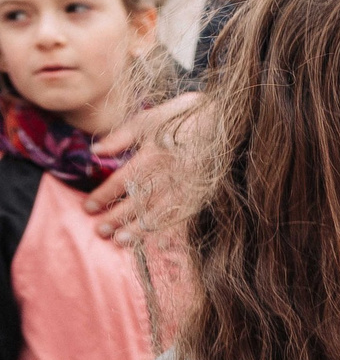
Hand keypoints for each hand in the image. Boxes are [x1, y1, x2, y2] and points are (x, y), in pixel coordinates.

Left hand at [86, 92, 202, 241]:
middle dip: (116, 217)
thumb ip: (122, 135)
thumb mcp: (151, 117)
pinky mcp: (205, 190)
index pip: (120, 181)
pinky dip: (174, 231)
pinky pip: (187, 215)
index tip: (88, 208)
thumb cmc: (187, 115)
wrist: (231, 116)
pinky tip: (162, 244)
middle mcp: (169, 173)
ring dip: (139, 229)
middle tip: (99, 231)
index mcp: (153, 154)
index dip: (102, 195)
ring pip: (159, 212)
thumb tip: (94, 151)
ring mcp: (189, 184)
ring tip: (121, 241)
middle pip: (137, 201)